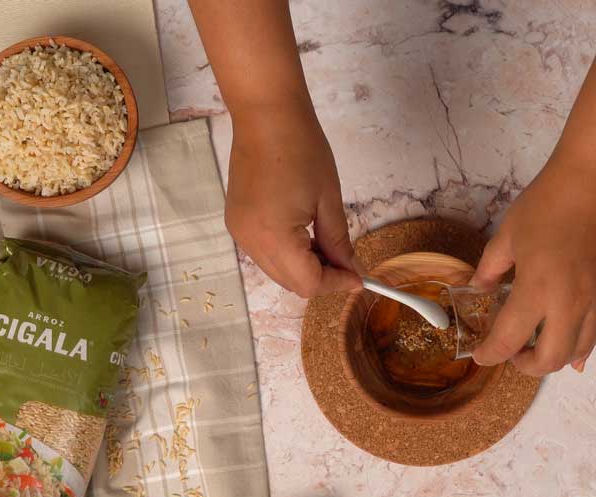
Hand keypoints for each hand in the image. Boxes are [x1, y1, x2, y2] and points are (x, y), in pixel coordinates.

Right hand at [224, 104, 359, 297]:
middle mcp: (250, 241)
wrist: (266, 114)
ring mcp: (239, 232)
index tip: (359, 276)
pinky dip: (286, 254)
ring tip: (326, 245)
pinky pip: (264, 253)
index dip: (336, 283)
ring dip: (303, 267)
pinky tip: (303, 235)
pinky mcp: (236, 222)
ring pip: (276, 270)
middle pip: (290, 282)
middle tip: (347, 261)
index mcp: (274, 237)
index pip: (308, 283)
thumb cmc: (302, 149)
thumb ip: (338, 242)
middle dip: (321, 278)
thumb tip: (351, 269)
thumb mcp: (329, 200)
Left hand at [470, 162, 595, 375]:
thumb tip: (477, 290)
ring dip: (554, 357)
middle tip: (513, 352)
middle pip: (549, 361)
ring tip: (538, 343)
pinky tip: (570, 342)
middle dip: (526, 365)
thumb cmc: (547, 204)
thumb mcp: (507, 236)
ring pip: (578, 352)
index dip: (490, 354)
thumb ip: (490, 270)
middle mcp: (570, 306)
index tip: (481, 355)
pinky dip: (580, 344)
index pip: (508, 341)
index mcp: (536, 291)